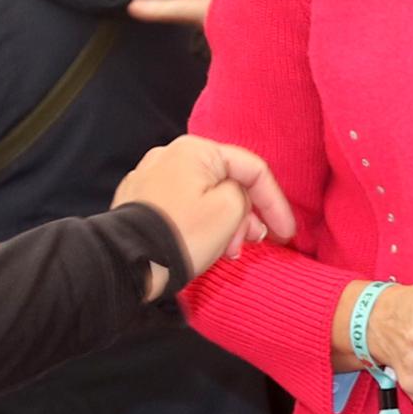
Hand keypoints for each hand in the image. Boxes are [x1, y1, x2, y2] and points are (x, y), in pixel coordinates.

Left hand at [112, 136, 293, 283]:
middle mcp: (170, 155)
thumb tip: (238, 201)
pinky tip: (203, 246)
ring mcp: (150, 178)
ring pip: (204, 196)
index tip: (286, 235)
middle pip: (226, 182)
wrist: (127, 263)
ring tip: (228, 251)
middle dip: (246, 215)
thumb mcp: (230, 210)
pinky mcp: (138, 202)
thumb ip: (246, 196)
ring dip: (224, 223)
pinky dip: (199, 224)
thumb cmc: (182, 234)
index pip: (252, 169)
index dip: (276, 202)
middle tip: (254, 244)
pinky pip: (181, 207)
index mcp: (195, 150)